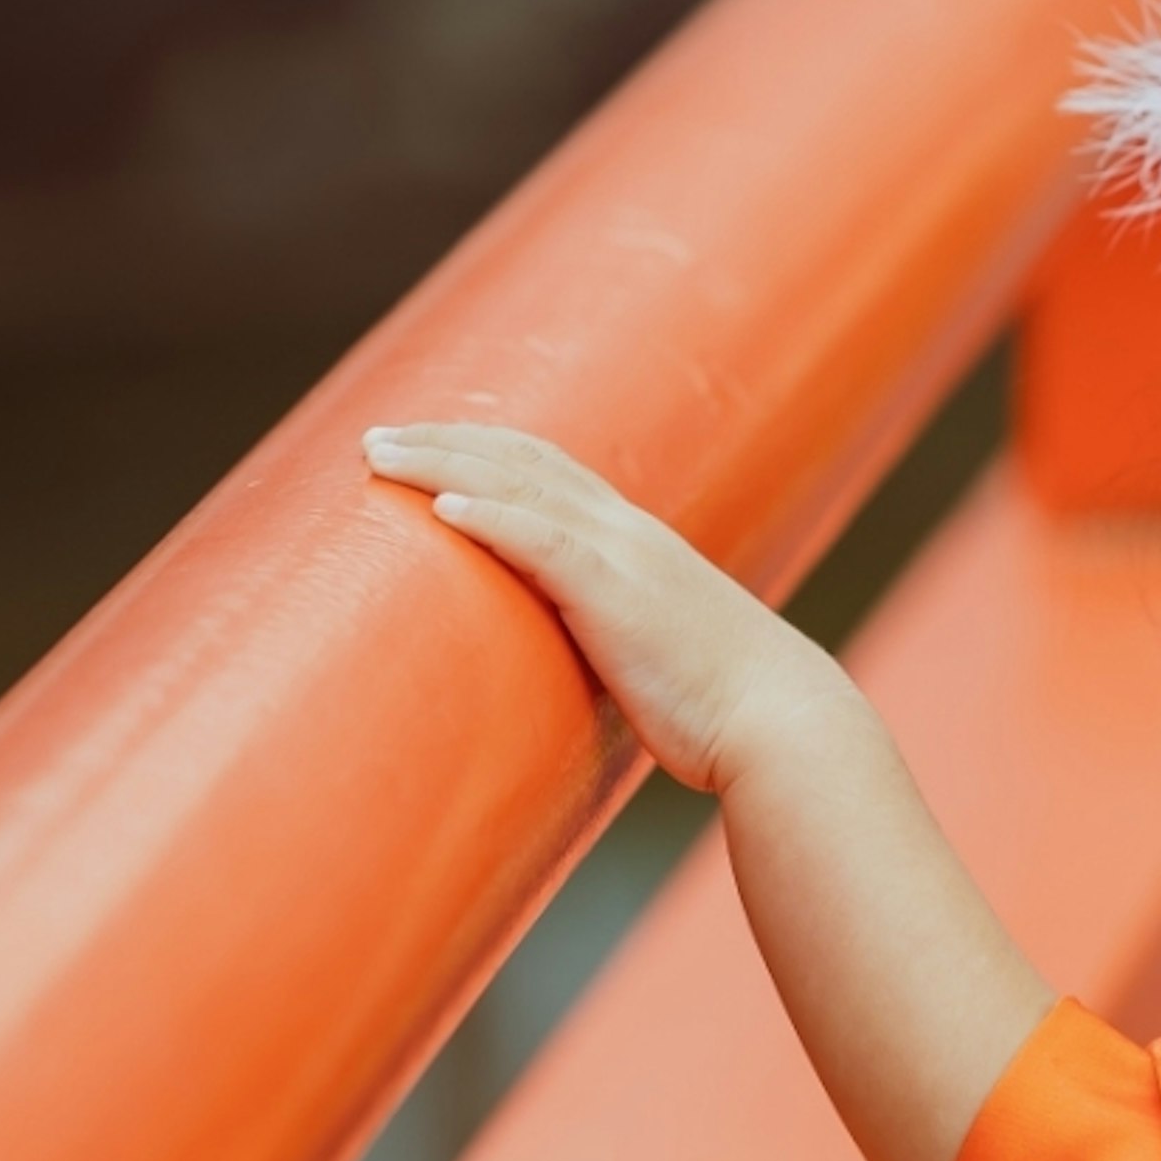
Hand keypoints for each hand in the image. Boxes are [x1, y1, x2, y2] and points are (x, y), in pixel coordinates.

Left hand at [364, 423, 824, 794]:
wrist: (783, 723)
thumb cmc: (725, 709)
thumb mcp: (659, 658)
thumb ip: (615, 645)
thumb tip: (576, 677)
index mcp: (638, 545)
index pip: (552, 470)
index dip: (485, 450)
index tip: (428, 445)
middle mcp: (628, 535)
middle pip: (523, 460)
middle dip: (446, 441)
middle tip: (377, 437)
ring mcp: (625, 560)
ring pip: (521, 487)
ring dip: (444, 465)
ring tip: (382, 456)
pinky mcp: (617, 599)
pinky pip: (544, 544)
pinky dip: (492, 518)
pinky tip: (444, 508)